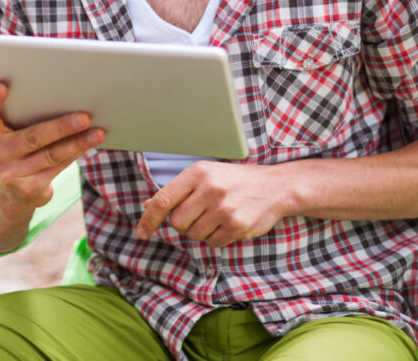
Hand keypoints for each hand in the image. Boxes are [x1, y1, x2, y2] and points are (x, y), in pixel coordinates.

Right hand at [0, 81, 104, 208]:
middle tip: (84, 116)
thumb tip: (60, 95)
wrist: (7, 194)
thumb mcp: (6, 134)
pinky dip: (75, 154)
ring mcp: (11, 175)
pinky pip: (57, 168)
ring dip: (77, 143)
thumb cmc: (14, 149)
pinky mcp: (28, 190)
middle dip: (61, 127)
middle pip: (32, 137)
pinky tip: (89, 144)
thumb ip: (17, 115)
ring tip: (98, 132)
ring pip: (50, 155)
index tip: (3, 86)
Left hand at [136, 161, 287, 247]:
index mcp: (197, 173)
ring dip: (201, 232)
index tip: (142, 233)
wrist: (275, 186)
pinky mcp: (237, 225)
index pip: (163, 200)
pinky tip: (228, 224)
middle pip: (177, 223)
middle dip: (184, 224)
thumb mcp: (206, 176)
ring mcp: (224, 208)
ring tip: (217, 217)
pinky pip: (212, 243)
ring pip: (193, 235)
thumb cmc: (234, 181)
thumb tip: (150, 205)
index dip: (149, 219)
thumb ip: (179, 191)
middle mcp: (210, 189)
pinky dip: (216, 238)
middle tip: (200, 214)